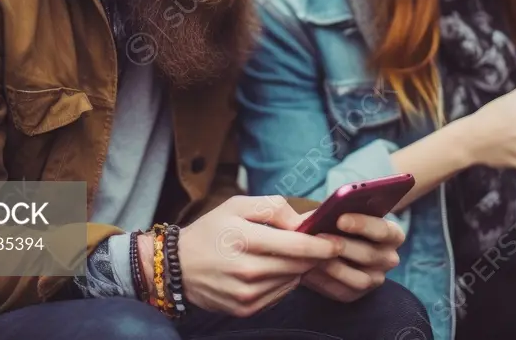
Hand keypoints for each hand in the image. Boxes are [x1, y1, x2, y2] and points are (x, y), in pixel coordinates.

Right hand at [175, 195, 342, 317]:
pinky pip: (280, 294)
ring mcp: (246, 294)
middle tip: (321, 244)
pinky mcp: (245, 309)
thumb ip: (273, 207)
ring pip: (292, 280)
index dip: (322, 245)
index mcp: (245, 240)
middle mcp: (247, 271)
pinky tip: (275, 268)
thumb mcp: (237, 205)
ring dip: (299, 268)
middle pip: (299, 265)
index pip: (297, 247)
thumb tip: (303, 221)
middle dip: (315, 255)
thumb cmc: (211, 230)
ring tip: (293, 255)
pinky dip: (285, 281)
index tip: (337, 241)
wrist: (178, 266)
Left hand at [302, 213, 404, 302]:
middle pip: (371, 255)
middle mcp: (388, 259)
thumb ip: (336, 210)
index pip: (385, 231)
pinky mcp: (355, 293)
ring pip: (359, 278)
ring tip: (313, 254)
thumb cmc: (336, 221)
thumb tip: (323, 212)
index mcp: (391, 234)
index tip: (340, 219)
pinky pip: (342, 291)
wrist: (326, 244)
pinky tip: (308, 269)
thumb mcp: (339, 211)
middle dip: (344, 246)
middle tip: (320, 236)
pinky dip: (324, 281)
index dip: (364, 225)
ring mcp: (374, 279)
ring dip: (334, 266)